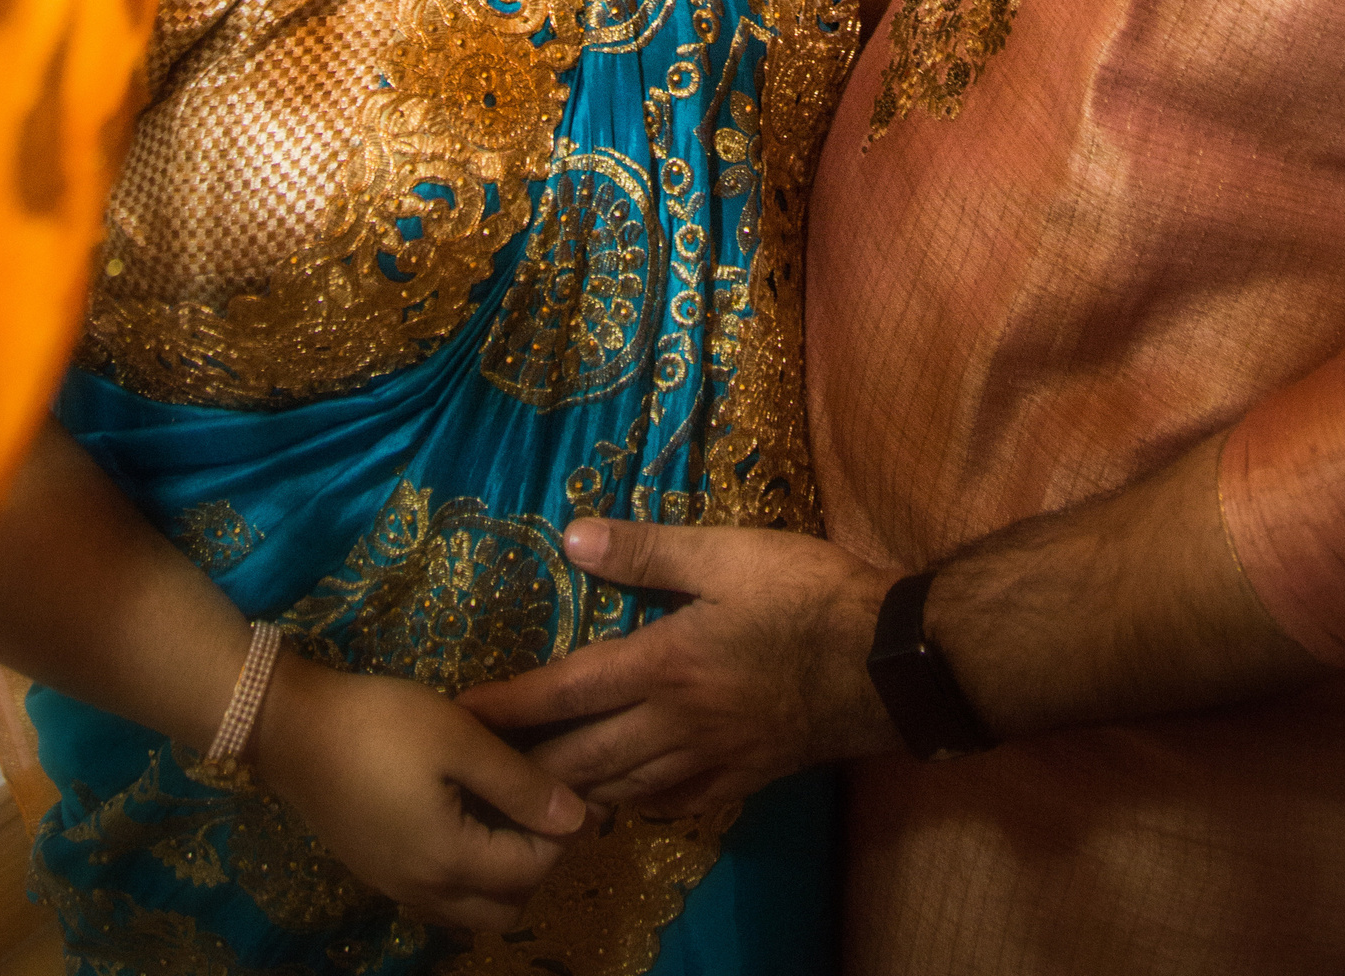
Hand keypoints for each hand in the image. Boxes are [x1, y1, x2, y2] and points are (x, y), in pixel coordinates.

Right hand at [252, 650, 586, 935]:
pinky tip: (465, 821)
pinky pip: (442, 900)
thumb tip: (577, 817)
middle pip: (507, 907)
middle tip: (536, 802)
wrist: (294, 730)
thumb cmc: (383, 725)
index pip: (532, 869)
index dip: (560, 832)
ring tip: (504, 810)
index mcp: (451, 861)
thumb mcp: (460, 739)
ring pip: (474, 911)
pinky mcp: (379, 875)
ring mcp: (398, 889)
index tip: (566, 784)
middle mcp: (426, 892)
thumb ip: (520, 784)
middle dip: (536, 863)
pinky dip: (467, 877)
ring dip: (502, 875)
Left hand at [459, 519, 898, 818]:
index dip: (508, 706)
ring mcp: (707, 761)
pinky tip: (623, 797)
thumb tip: (572, 538)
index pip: (564, 693)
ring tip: (533, 789)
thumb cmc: (805, 596)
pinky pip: (669, 805)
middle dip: (524, 767)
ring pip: (619, 790)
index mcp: (663, 666)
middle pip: (580, 761)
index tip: (460, 714)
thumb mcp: (727, 554)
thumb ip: (648, 552)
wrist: (884, 662)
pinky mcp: (740, 780)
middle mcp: (673, 725)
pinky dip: (632, 804)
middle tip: (481, 766)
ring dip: (571, 792)